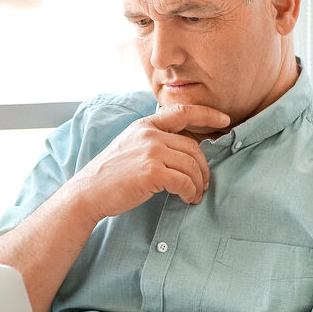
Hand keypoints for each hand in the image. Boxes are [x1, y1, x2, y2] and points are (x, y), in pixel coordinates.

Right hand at [68, 104, 229, 221]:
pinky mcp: (152, 171)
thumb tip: (183, 150)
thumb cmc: (109, 176)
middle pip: (193, 147)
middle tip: (204, 183)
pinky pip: (185, 181)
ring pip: (192, 165)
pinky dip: (191, 192)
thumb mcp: (129, 147)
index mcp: (145, 126)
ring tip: (195, 195)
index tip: (225, 120)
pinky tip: (187, 199)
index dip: (207, 113)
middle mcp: (149, 134)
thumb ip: (153, 141)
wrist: (88, 192)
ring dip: (198, 183)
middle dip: (204, 168)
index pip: (182, 112)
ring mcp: (151, 151)